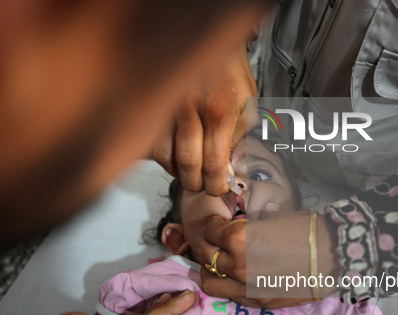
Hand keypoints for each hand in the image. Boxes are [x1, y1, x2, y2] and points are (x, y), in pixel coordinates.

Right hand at [153, 44, 257, 195]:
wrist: (208, 40)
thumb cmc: (229, 71)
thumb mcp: (247, 104)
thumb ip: (239, 138)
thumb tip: (233, 169)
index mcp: (219, 112)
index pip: (215, 164)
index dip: (216, 185)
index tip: (218, 190)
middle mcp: (191, 110)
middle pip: (187, 165)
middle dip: (195, 183)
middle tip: (201, 185)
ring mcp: (168, 107)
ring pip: (163, 155)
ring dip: (175, 170)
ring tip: (186, 170)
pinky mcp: (153, 105)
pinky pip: (150, 140)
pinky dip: (159, 154)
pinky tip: (171, 154)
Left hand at [192, 212, 339, 307]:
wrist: (334, 256)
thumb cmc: (306, 230)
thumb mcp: (273, 218)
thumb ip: (251, 223)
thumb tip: (245, 222)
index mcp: (237, 239)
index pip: (210, 232)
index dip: (212, 225)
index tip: (217, 223)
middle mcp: (236, 266)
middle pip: (205, 256)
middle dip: (206, 244)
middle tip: (213, 240)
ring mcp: (246, 288)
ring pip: (210, 282)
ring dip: (210, 270)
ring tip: (218, 262)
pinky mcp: (259, 303)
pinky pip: (231, 296)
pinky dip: (228, 286)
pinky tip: (235, 277)